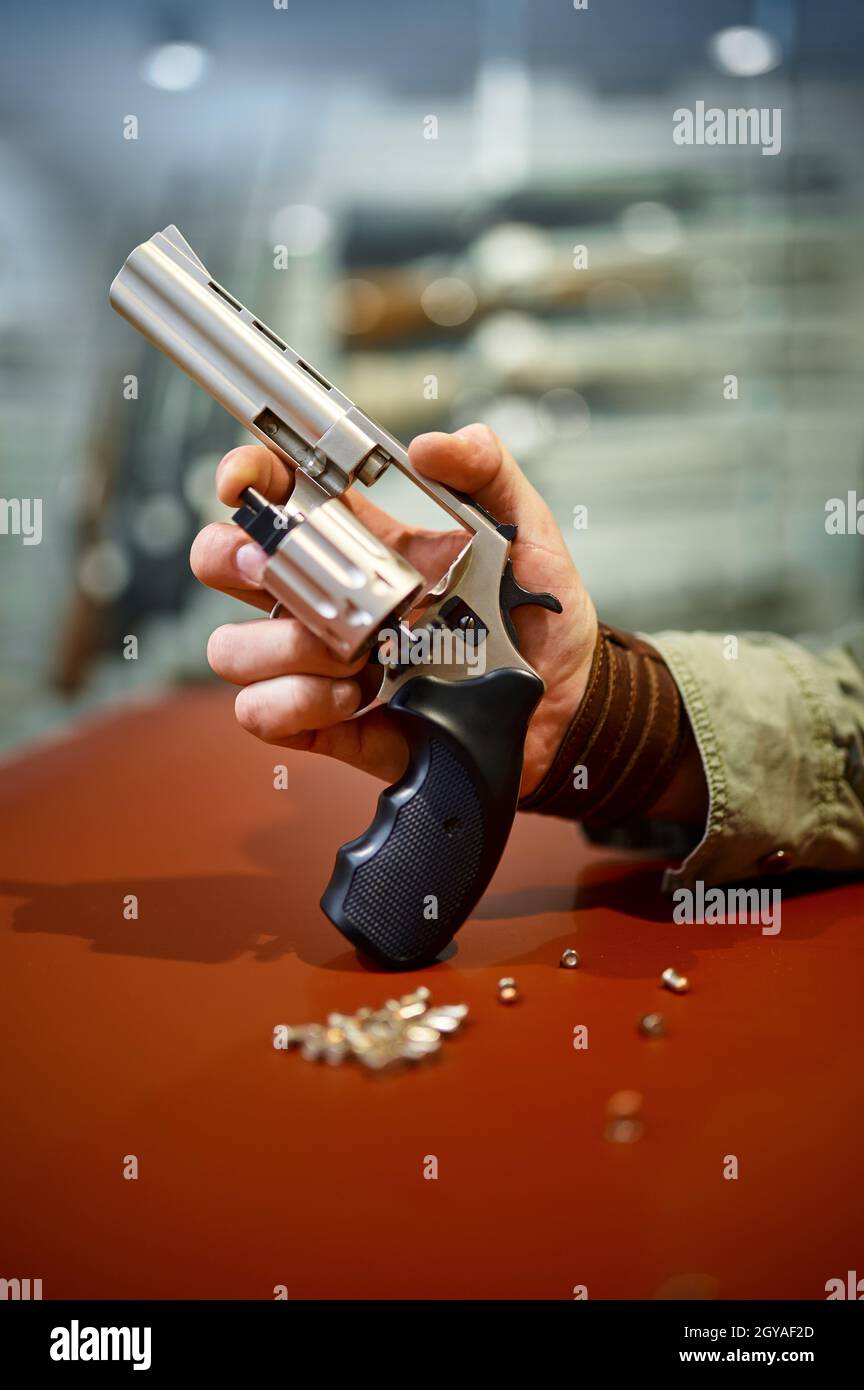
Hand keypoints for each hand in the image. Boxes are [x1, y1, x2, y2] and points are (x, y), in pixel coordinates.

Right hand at [190, 424, 597, 795]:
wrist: (563, 708)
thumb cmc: (539, 620)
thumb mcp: (527, 531)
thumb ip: (488, 470)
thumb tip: (432, 444)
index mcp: (361, 543)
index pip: (275, 495)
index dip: (245, 478)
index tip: (243, 483)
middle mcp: (325, 598)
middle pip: (224, 565)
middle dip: (232, 560)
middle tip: (284, 573)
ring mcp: (318, 664)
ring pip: (233, 648)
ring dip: (281, 648)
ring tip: (353, 656)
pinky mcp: (325, 724)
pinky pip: (262, 714)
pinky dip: (296, 703)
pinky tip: (354, 698)